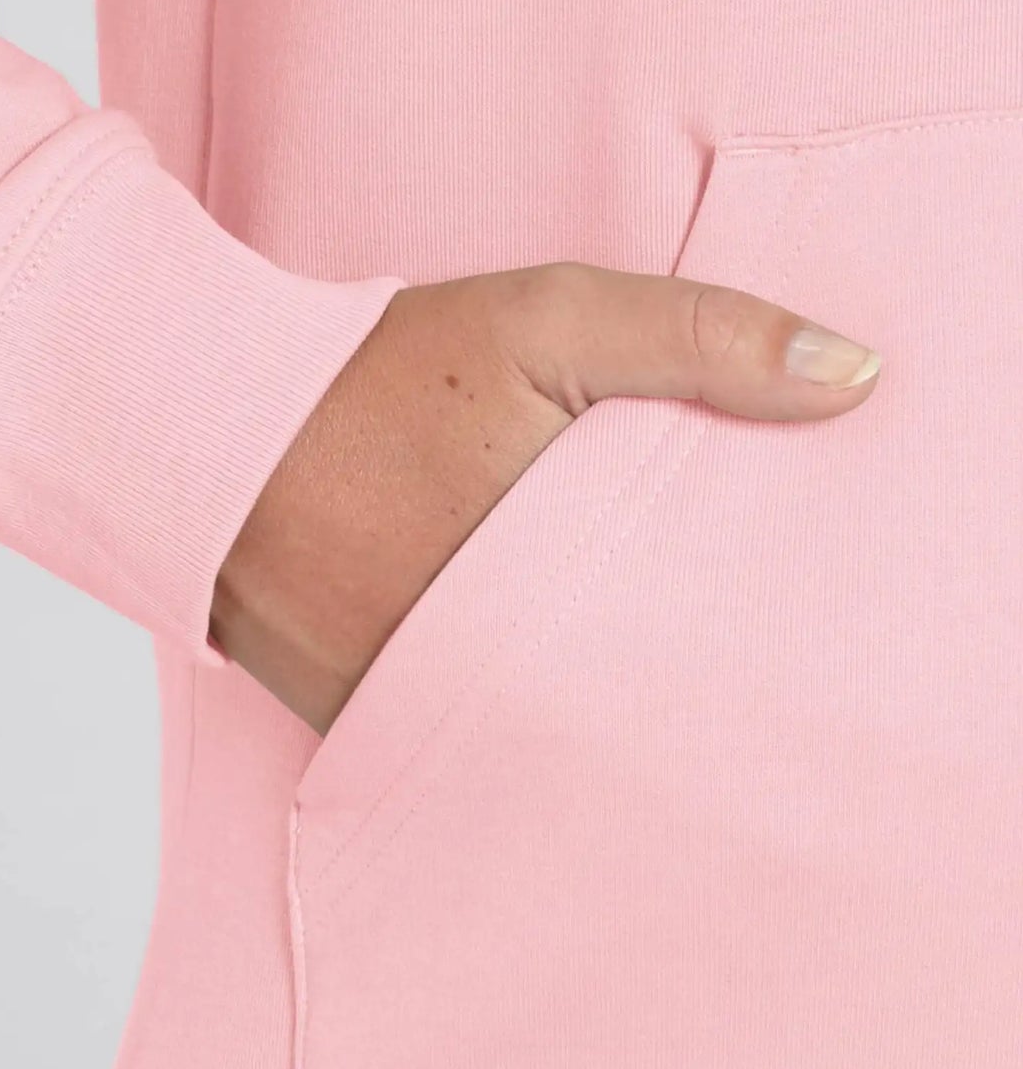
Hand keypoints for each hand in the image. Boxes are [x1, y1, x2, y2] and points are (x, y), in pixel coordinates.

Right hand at [209, 262, 881, 735]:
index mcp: (556, 585)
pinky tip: (514, 682)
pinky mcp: (363, 723)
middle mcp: (488, 673)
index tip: (789, 641)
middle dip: (668, 690)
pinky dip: (492, 721)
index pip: (692, 649)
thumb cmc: (375, 372)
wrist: (210, 430)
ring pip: (539, 741)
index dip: (743, 645)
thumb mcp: (545, 323)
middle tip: (707, 667)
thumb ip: (703, 339)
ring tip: (612, 679)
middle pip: (622, 711)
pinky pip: (454, 745)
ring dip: (577, 713)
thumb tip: (858, 376)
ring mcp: (417, 712)